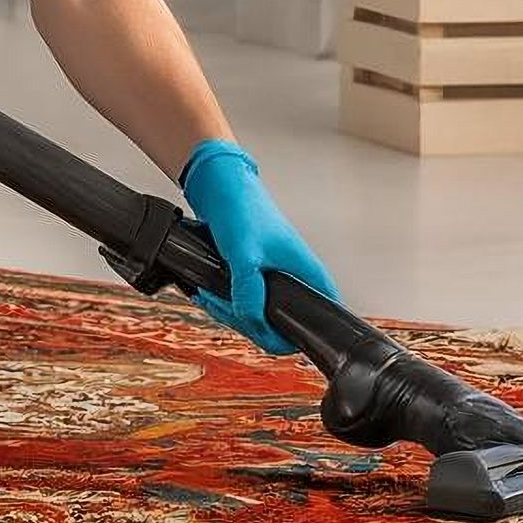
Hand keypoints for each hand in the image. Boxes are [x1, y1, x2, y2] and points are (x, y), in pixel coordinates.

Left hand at [180, 140, 338, 354]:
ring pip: (258, 315)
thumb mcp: (244, 253)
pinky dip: (225, 304)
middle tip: (223, 306)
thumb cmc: (242, 209)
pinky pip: (245, 302)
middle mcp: (297, 280)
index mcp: (309, 275)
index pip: (314, 322)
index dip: (288, 335)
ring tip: (209, 297)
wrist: (222, 187)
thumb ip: (248, 291)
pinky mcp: (257, 276)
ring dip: (230, 312)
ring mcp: (276, 279)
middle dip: (246, 323)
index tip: (259, 329)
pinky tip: (208, 294)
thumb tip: (252, 321)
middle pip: (278, 325)